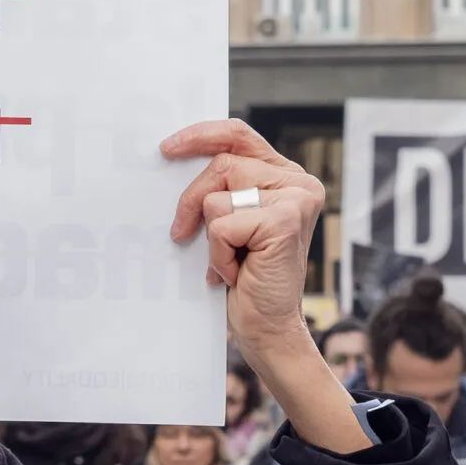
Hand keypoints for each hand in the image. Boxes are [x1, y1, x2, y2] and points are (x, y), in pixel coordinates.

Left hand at [160, 121, 362, 454]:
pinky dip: (219, 254)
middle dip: (192, 201)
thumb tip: (172, 160)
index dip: (201, 135)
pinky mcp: (285, 220)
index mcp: (286, 177)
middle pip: (222, 164)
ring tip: (230, 262)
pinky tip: (236, 272)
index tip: (167, 150)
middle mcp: (298, 183)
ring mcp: (296, 199)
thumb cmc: (245, 279)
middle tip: (183, 234)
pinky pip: (222, 224)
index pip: (238, 135)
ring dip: (212, 237)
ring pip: (218, 196)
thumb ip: (221, 189)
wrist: (266, 329)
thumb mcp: (230, 223)